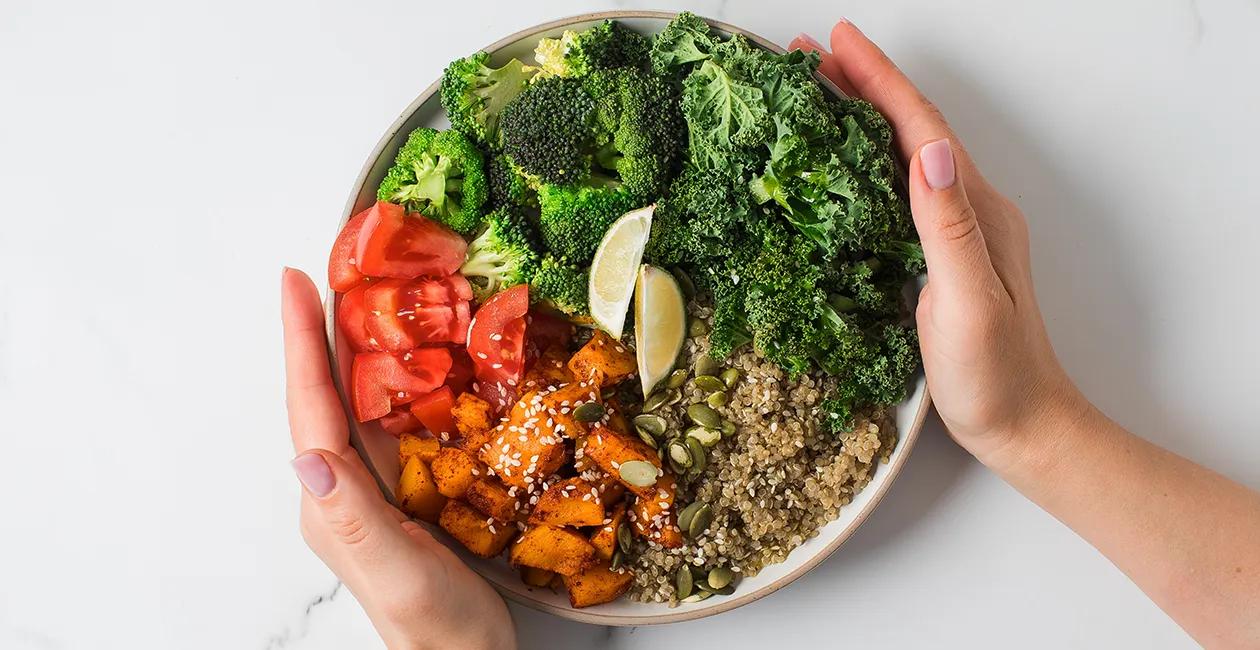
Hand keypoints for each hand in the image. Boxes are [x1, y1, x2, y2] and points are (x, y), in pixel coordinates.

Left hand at [281, 268, 515, 649]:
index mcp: (333, 503)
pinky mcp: (406, 493)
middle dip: (318, 330)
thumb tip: (307, 458)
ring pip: (358, 404)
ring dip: (354, 347)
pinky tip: (416, 358)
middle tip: (329, 267)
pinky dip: (397, 380)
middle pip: (325, 394)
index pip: (310, 408)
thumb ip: (356, 520)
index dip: (301, 343)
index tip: (294, 281)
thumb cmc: (437, 631)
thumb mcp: (399, 575)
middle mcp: (344, 489)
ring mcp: (374, 490)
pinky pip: (393, 423)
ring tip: (362, 295)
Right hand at [791, 23, 1088, 466]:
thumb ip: (950, 228)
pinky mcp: (940, 255)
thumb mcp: (970, 303)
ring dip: (862, 116)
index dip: (880, 81)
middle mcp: (969, 209)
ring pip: (902, 154)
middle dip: (862, 84)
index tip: (837, 41)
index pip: (922, 129)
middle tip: (808, 55)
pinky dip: (865, 160)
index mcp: (976, 211)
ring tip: (815, 91)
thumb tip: (929, 152)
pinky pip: (897, 188)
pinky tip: (840, 162)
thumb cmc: (997, 377)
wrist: (1026, 426)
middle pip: (911, 129)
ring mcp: (956, 231)